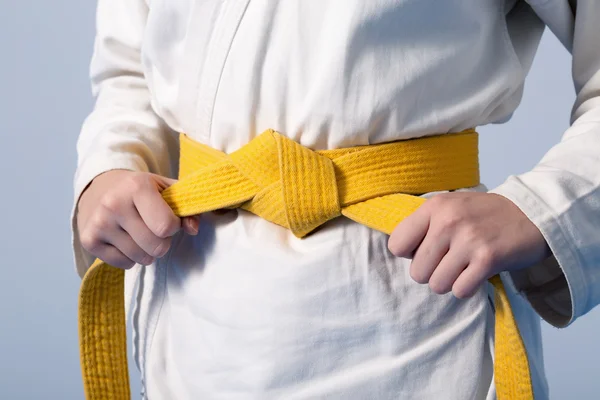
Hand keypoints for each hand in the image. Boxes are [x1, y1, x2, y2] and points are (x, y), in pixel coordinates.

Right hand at [76, 169, 199, 268]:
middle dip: (163, 241)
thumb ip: (187, 207)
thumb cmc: (141, 190)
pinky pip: (124, 264)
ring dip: (147, 251)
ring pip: (140, 258)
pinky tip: (125, 240)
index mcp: (137, 186)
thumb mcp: (166, 189)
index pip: (166, 226)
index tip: (169, 218)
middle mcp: (114, 203)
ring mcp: (99, 223)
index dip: (174, 226)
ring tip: (140, 234)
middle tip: (155, 229)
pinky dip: (130, 257)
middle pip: (156, 246)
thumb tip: (193, 229)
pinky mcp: (89, 240)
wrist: (100, 187)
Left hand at [387, 192, 550, 297]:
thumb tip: (400, 252)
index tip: (428, 250)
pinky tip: (477, 273)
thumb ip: (424, 224)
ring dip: (450, 282)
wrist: (533, 214)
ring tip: (464, 267)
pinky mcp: (487, 259)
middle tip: (451, 261)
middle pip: (417, 272)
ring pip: (437, 285)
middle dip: (432, 273)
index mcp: (434, 206)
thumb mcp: (451, 206)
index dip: (410, 254)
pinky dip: (467, 288)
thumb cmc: (484, 214)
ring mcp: (468, 240)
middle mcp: (448, 221)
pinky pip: (460, 290)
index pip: (396, 245)